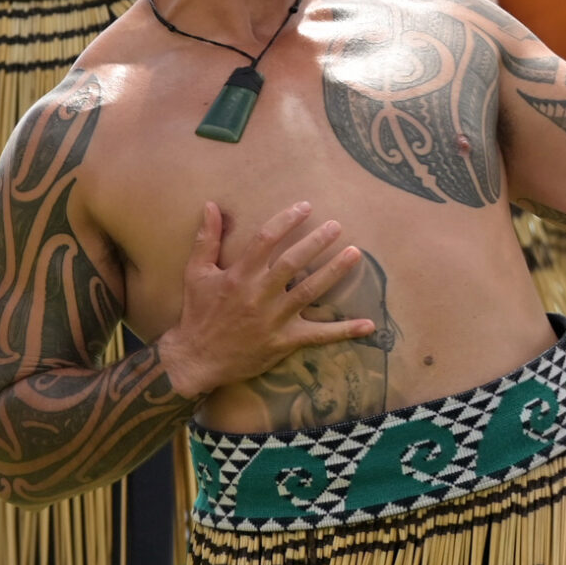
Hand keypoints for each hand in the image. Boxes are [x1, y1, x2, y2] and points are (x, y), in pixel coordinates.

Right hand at [159, 202, 377, 400]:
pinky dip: (344, 331)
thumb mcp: (196, 273)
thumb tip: (211, 205)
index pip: (265, 240)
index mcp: (238, 276)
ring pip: (309, 291)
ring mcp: (273, 319)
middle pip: (292, 263)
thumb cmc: (198, 312)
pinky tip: (369, 325)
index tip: (305, 206)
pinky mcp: (284, 341)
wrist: (195, 359)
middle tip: (337, 225)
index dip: (286, 221)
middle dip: (316, 242)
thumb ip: (206, 239)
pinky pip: (319, 335)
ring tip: (355, 253)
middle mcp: (257, 295)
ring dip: (334, 272)